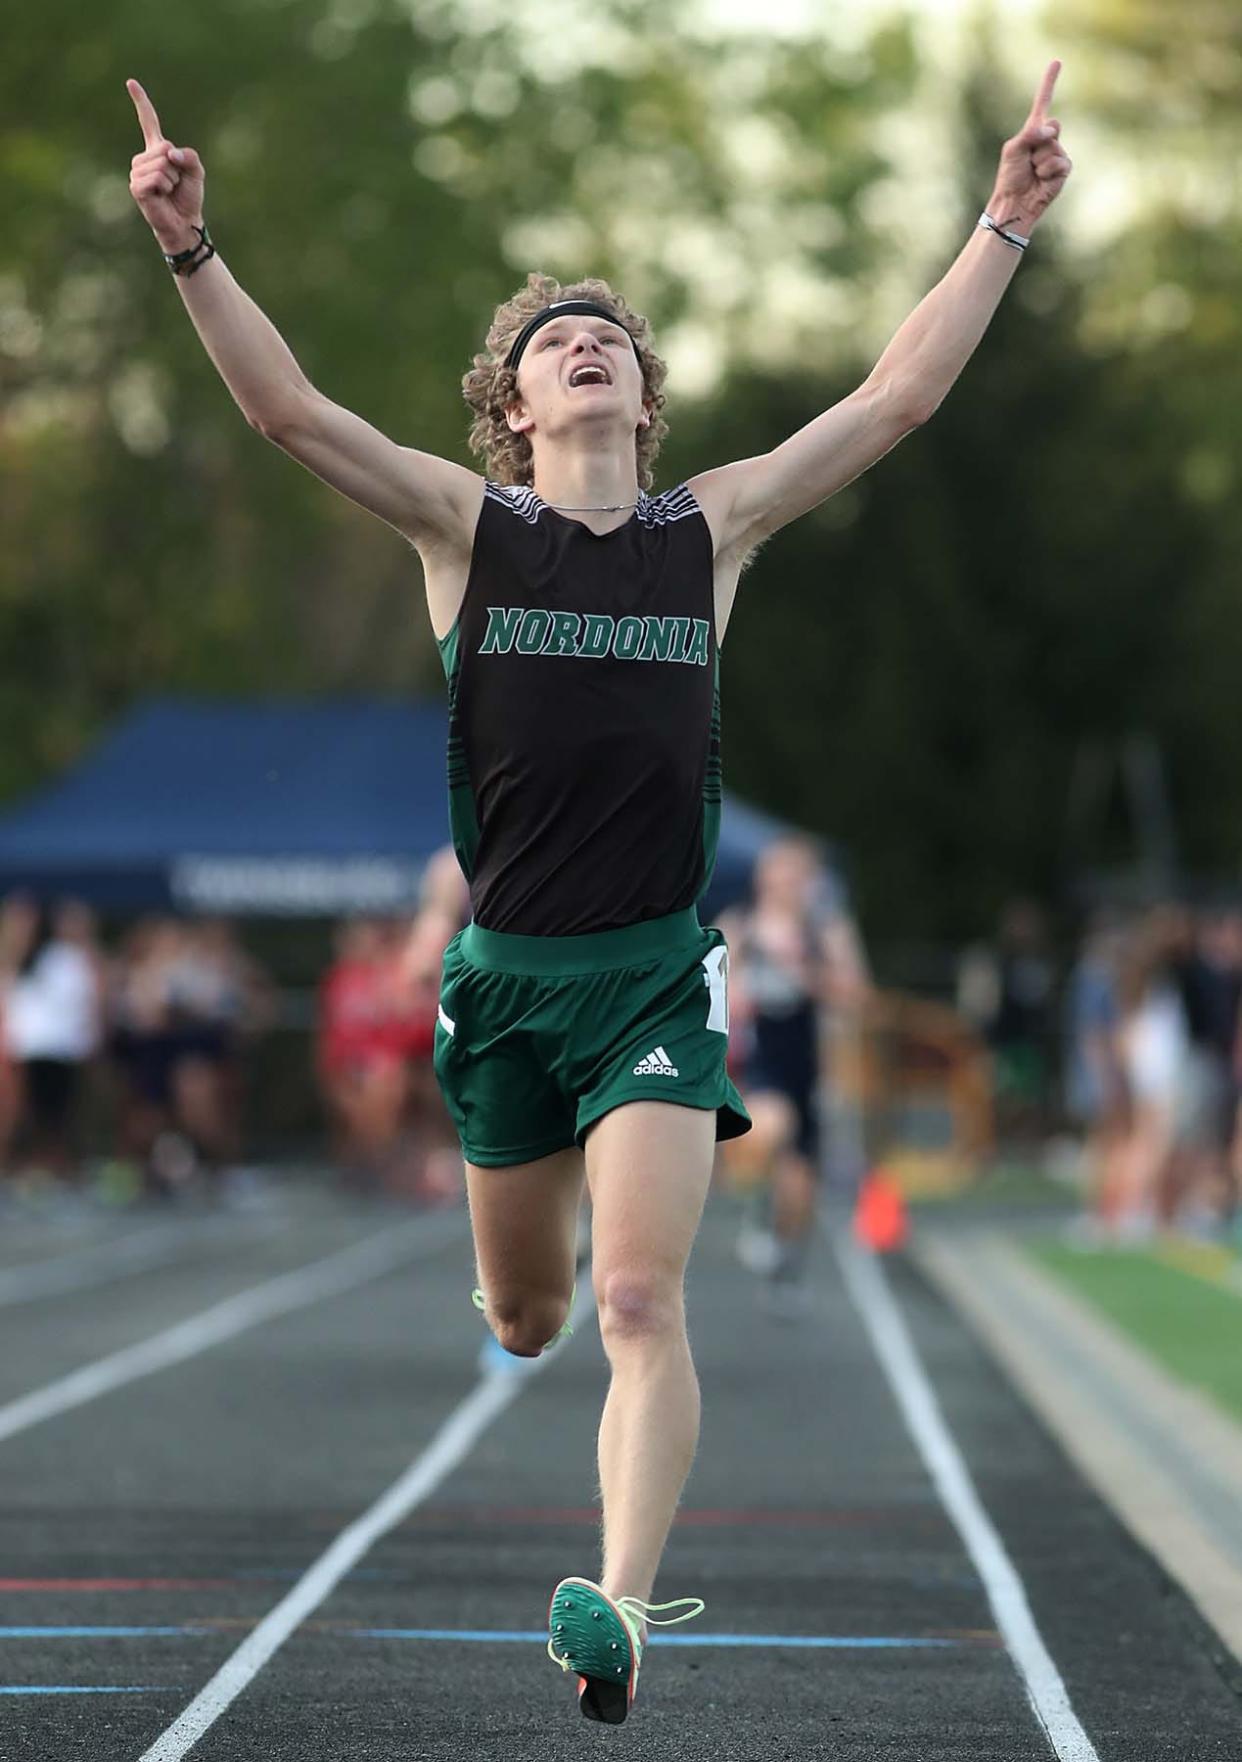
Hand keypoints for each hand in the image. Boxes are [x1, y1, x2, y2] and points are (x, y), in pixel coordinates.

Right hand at [126, 78, 205, 251]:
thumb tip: (170, 154)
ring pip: (162, 164)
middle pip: (165, 148)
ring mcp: (137, 172)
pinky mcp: (136, 186)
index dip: (140, 102)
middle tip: (175, 183)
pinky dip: (166, 187)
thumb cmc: (188, 197)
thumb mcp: (196, 171)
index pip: (148, 121)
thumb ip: (189, 156)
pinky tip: (162, 196)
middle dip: (177, 167)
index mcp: (156, 150)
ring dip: (172, 179)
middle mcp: (143, 158)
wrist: (184, 222)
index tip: (131, 82)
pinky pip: (157, 177)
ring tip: (169, 190)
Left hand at [988, 60, 1071, 231]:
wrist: (1014, 202)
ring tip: (1033, 172)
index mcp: (1032, 131)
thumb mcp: (1013, 150)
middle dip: (1040, 140)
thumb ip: (1029, 134)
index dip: (1049, 82)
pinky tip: (1041, 180)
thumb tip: (1050, 130)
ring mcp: (1057, 154)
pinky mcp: (1063, 170)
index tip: (1057, 61)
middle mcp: (1047, 140)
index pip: (1043, 102)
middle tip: (1029, 158)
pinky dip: (1048, 172)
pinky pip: (1060, 163)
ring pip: (1054, 148)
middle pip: (1054, 126)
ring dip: (1040, 161)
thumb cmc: (1010, 176)